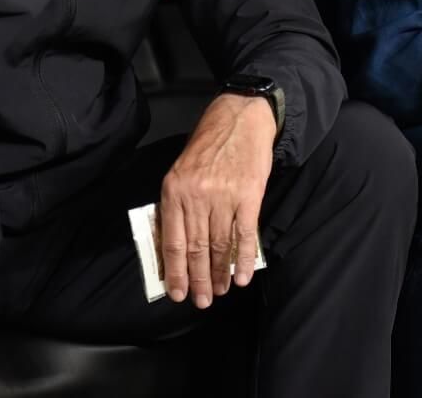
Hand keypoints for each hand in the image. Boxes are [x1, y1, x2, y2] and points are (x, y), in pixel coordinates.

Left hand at [159, 93, 276, 308]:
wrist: (239, 119)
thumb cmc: (208, 146)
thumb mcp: (180, 171)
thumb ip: (176, 206)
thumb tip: (175, 247)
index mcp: (174, 191)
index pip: (173, 242)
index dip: (175, 272)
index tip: (177, 294)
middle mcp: (196, 196)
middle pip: (197, 249)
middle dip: (198, 280)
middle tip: (202, 301)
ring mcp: (223, 197)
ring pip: (219, 246)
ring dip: (220, 274)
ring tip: (220, 291)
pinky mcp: (249, 196)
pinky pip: (245, 236)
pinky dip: (244, 260)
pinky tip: (242, 277)